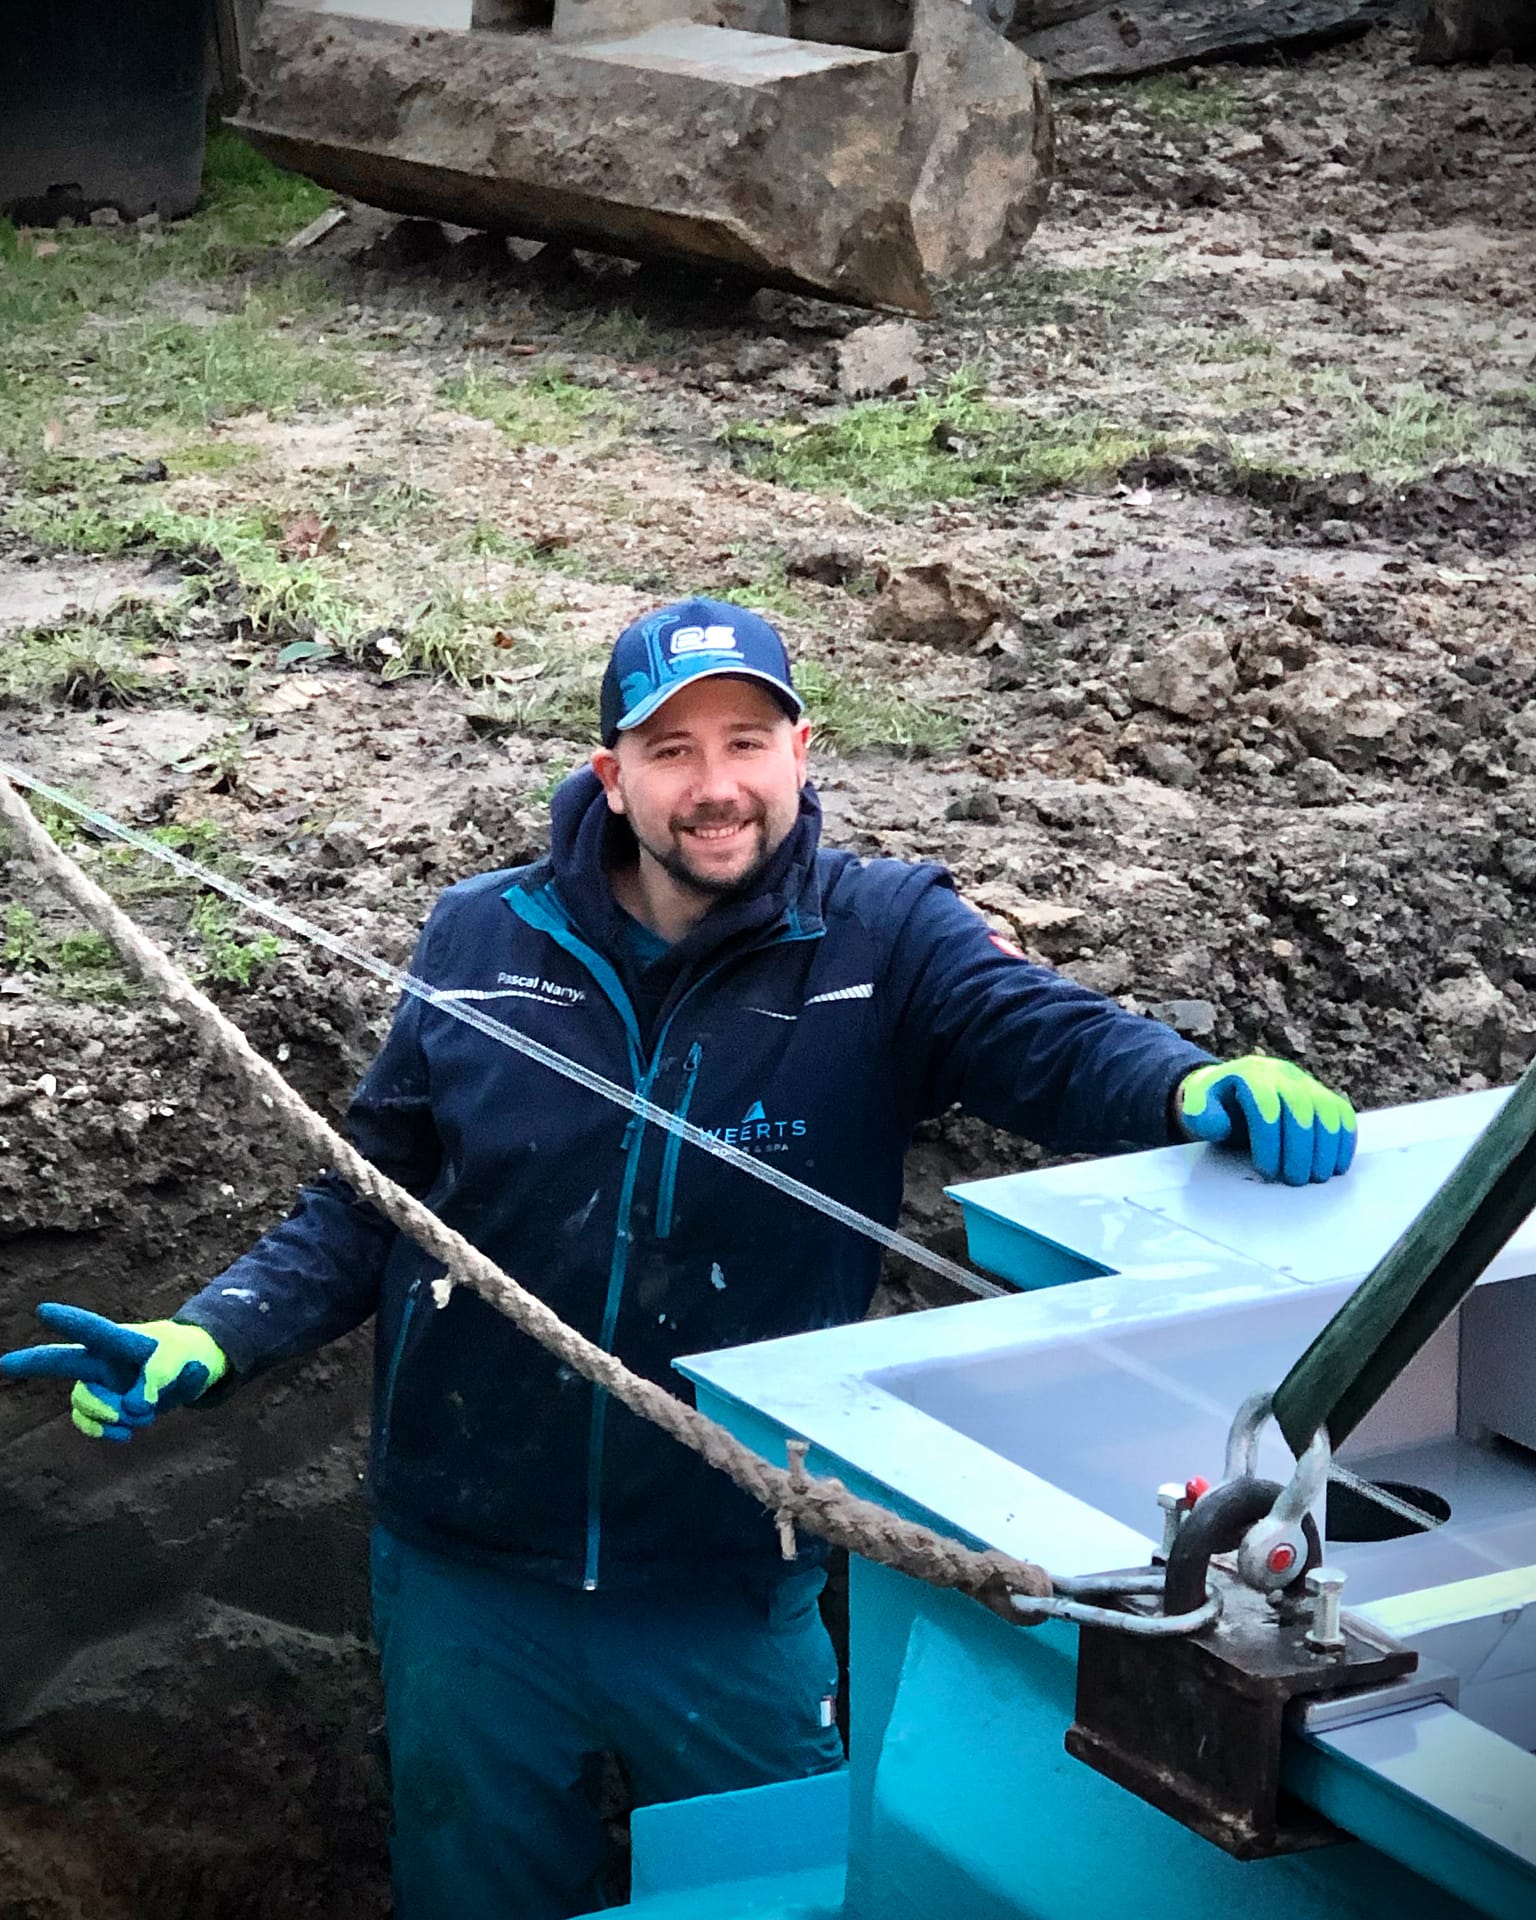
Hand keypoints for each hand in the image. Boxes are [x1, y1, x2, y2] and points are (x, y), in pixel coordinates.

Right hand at [0, 1304, 227, 1441]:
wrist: (193, 1372)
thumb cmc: (185, 1354)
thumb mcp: (183, 1361)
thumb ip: (159, 1378)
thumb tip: (133, 1407)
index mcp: (120, 1339)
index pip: (92, 1329)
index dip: (68, 1321)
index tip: (43, 1310)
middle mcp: (102, 1359)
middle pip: (60, 1360)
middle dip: (30, 1363)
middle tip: (3, 1364)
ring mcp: (100, 1384)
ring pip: (83, 1401)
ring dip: (111, 1412)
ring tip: (141, 1414)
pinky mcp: (106, 1407)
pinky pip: (89, 1422)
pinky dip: (105, 1430)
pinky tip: (125, 1433)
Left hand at [1177, 1056, 1355, 1184]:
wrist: (1233, 1088)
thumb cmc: (1216, 1105)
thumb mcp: (1198, 1108)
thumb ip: (1201, 1116)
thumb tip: (1216, 1124)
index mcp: (1250, 1074)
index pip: (1265, 1105)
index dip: (1269, 1141)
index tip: (1266, 1171)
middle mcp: (1282, 1074)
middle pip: (1300, 1109)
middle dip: (1300, 1149)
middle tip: (1294, 1180)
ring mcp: (1306, 1083)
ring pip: (1327, 1111)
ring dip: (1326, 1148)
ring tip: (1315, 1178)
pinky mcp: (1323, 1096)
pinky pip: (1342, 1114)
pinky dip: (1344, 1141)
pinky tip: (1336, 1166)